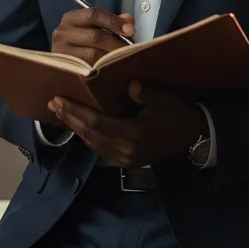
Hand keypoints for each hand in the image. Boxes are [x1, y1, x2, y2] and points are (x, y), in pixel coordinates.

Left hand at [47, 81, 202, 167]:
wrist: (195, 137)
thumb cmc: (180, 114)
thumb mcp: (167, 99)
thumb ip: (147, 93)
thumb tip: (129, 85)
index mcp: (134, 134)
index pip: (96, 123)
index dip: (76, 112)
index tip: (59, 100)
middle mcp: (126, 151)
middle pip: (90, 136)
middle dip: (70, 119)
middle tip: (53, 104)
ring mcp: (127, 159)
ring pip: (94, 144)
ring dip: (76, 128)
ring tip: (62, 113)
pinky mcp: (128, 161)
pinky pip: (101, 149)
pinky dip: (88, 137)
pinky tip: (80, 126)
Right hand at [51, 6, 134, 65]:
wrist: (62, 65)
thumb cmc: (81, 44)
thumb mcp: (94, 28)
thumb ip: (112, 23)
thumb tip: (129, 21)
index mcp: (70, 18)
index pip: (93, 14)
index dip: (113, 21)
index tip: (130, 30)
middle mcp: (62, 33)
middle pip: (94, 36)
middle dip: (115, 43)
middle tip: (130, 50)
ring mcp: (61, 52)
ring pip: (92, 54)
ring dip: (111, 58)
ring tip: (123, 61)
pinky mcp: (64, 69)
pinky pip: (88, 69)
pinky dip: (102, 69)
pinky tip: (111, 70)